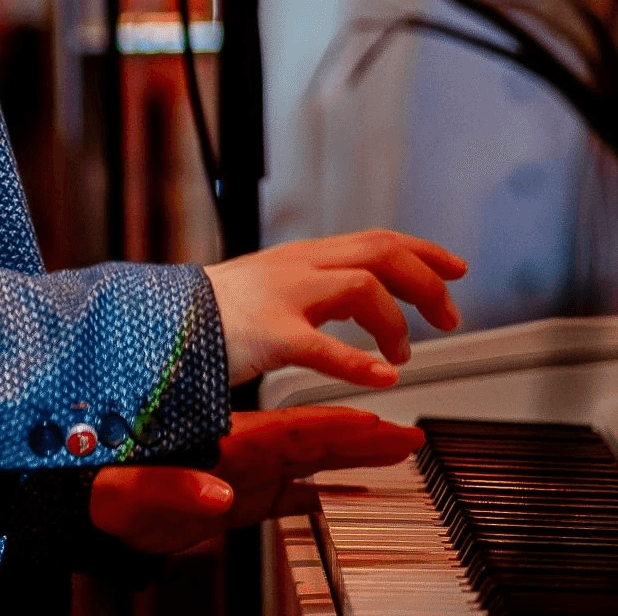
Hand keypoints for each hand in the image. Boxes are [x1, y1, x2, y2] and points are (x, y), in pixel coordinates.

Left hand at [90, 408, 424, 555]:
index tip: (379, 420)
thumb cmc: (104, 495)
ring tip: (398, 450)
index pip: (294, 430)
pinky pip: (297, 489)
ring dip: (356, 454)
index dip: (340, 425)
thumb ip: (175, 487)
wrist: (86, 508)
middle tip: (409, 434)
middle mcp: (243, 452)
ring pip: (313, 458)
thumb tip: (216, 493)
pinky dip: (331, 487)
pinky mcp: (240, 496)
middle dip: (365, 434)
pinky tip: (357, 488)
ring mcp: (246, 472)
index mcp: (224, 444)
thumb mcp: (132, 490)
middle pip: (316, 437)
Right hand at [204, 229, 466, 387]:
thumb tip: (363, 294)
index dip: (423, 252)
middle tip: (449, 317)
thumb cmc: (216, 314)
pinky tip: (382, 377)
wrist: (162, 323)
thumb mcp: (274, 286)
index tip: (455, 269)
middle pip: (381, 253)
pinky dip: (359, 362)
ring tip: (401, 354)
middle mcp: (300, 267)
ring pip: (362, 288)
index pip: (378, 240)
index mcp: (305, 257)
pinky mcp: (269, 334)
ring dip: (395, 323)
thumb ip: (316, 286)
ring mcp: (284, 296)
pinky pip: (323, 345)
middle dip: (426, 282)